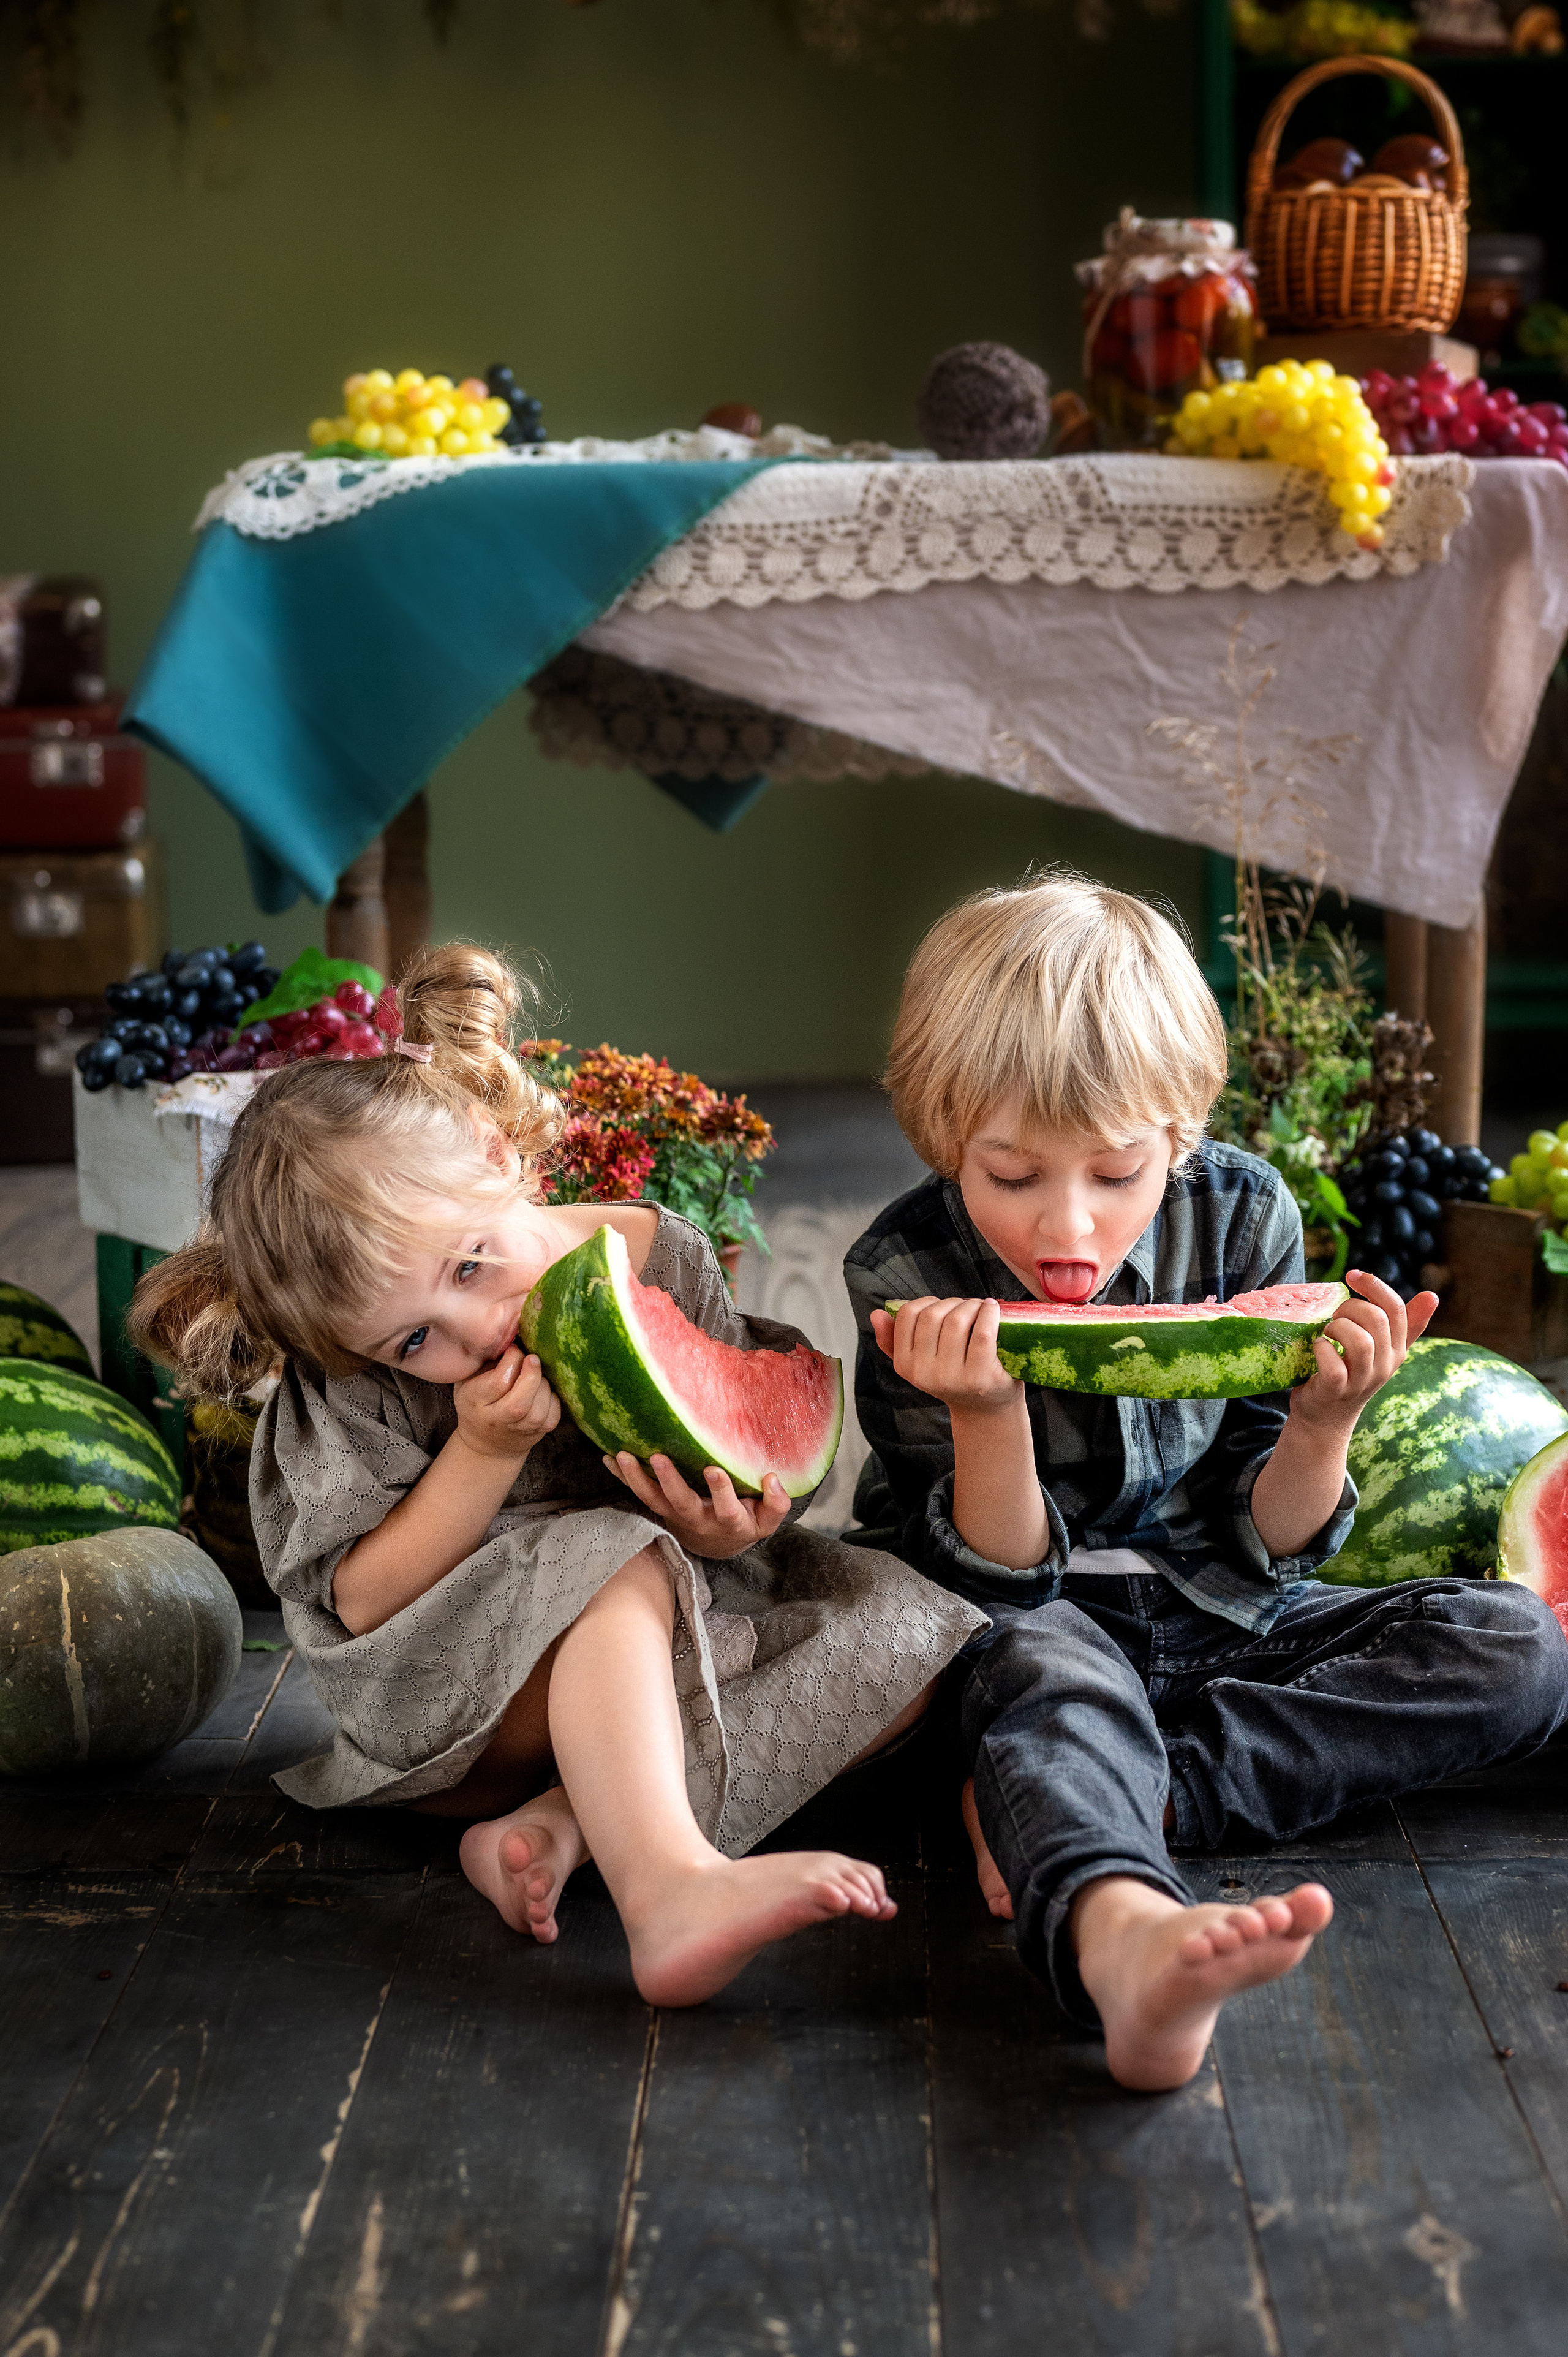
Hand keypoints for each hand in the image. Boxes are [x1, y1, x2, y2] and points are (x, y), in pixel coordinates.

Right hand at [453, 1346, 561, 1461]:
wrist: (486, 1443)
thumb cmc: (476, 1401)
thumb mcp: (467, 1379)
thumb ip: (484, 1361)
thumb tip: (511, 1335)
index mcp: (475, 1401)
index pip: (498, 1382)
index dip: (512, 1360)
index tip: (514, 1348)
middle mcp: (496, 1419)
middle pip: (519, 1402)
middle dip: (532, 1376)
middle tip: (533, 1358)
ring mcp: (519, 1430)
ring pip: (539, 1410)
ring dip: (544, 1386)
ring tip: (538, 1374)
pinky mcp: (538, 1433)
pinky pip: (553, 1415)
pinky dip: (553, 1398)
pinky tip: (545, 1389)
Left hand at [603, 1451, 790, 1557]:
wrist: (715, 1545)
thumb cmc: (744, 1523)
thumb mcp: (766, 1521)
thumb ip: (775, 1503)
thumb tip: (773, 1478)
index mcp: (727, 1521)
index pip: (726, 1509)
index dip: (721, 1491)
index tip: (714, 1469)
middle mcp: (696, 1518)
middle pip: (680, 1503)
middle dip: (669, 1481)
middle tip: (658, 1457)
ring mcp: (674, 1513)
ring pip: (652, 1499)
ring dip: (636, 1478)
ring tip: (623, 1455)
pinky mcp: (659, 1506)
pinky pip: (638, 1492)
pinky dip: (623, 1477)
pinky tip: (609, 1457)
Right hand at [870, 1296, 1021, 1414]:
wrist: (983, 1407)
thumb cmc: (952, 1375)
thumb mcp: (918, 1361)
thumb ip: (893, 1339)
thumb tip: (876, 1314)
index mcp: (904, 1365)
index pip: (907, 1315)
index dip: (927, 1302)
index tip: (943, 1306)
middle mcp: (923, 1373)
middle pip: (933, 1315)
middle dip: (953, 1302)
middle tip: (967, 1306)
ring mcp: (951, 1377)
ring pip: (957, 1321)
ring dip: (972, 1305)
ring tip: (981, 1309)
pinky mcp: (979, 1377)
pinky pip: (982, 1334)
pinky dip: (989, 1315)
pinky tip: (992, 1309)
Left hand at [1290, 1269, 1437, 1434]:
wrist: (1325, 1415)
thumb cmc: (1350, 1373)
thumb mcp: (1380, 1348)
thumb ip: (1404, 1324)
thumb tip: (1433, 1296)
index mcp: (1397, 1349)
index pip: (1396, 1309)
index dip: (1374, 1285)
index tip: (1352, 1276)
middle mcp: (1385, 1365)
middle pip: (1377, 1320)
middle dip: (1351, 1307)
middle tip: (1335, 1315)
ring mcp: (1362, 1380)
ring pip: (1360, 1341)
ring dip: (1337, 1327)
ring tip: (1328, 1332)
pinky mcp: (1337, 1390)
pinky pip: (1334, 1365)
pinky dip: (1321, 1349)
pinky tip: (1318, 1347)